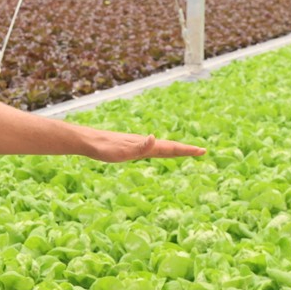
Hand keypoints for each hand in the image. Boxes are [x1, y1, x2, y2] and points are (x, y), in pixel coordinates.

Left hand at [90, 132, 206, 162]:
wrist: (88, 141)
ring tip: (186, 151)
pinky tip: (159, 149)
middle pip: (169, 146)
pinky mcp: (130, 146)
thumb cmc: (103, 148)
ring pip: (161, 146)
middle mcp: (144, 143)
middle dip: (185, 150)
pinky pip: (151, 148)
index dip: (186, 150)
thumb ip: (138, 146)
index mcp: (145, 146)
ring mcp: (138, 144)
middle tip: (202, 151)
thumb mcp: (121, 151)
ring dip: (175, 148)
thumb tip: (154, 138)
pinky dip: (161, 149)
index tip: (202, 151)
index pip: (170, 148)